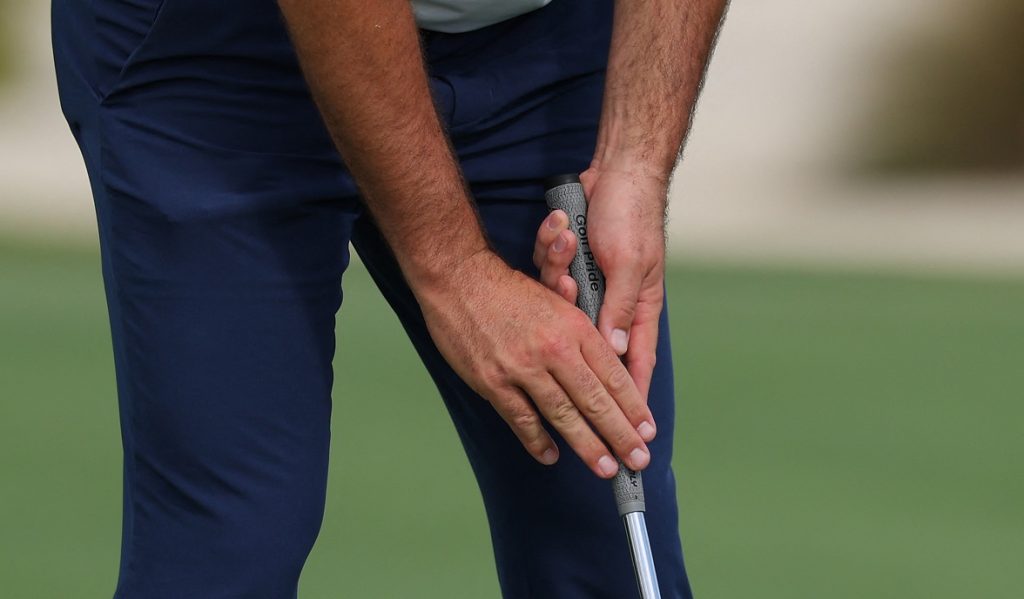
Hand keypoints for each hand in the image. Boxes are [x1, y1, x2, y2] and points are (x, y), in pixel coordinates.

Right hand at [414, 250, 656, 477]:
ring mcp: (522, 367)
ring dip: (588, 446)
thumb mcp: (556, 301)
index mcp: (574, 327)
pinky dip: (538, 441)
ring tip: (607, 468)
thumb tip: (607, 368)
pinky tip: (552, 455)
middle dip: (621, 435)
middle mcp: (554, 349)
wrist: (459, 277)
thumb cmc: (508, 289)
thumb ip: (580, 336)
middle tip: (639, 459)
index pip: (613, 375)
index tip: (647, 430)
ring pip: (563, 415)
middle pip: (595, 400)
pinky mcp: (493, 381)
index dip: (633, 407)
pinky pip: (522, 419)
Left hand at [534, 167, 666, 400]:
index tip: (626, 430)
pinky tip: (557, 225)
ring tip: (565, 243)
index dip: (629, 396)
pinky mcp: (573, 262)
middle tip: (573, 332)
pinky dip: (551, 248)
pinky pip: (552, 270)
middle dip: (581, 345)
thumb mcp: (628, 264)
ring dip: (559, 270)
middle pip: (593, 341)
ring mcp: (592, 282)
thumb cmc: (631, 216)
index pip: (635, 362)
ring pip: (565, 301)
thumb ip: (620, 309)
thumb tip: (614, 353)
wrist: (617, 170)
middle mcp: (615, 300)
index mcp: (638, 306)